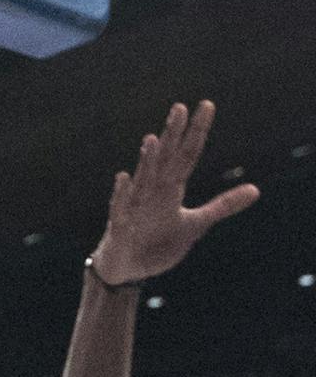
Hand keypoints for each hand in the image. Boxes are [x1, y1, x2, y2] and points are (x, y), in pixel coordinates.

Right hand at [90, 100, 257, 286]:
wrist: (127, 271)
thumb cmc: (157, 245)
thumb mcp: (195, 225)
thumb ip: (221, 206)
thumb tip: (256, 190)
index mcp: (171, 189)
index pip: (187, 155)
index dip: (196, 132)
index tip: (206, 105)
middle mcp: (152, 192)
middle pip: (164, 159)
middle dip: (171, 136)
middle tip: (179, 108)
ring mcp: (134, 207)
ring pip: (142, 179)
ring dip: (146, 161)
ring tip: (152, 139)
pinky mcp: (119, 227)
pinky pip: (120, 208)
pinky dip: (121, 194)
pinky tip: (123, 177)